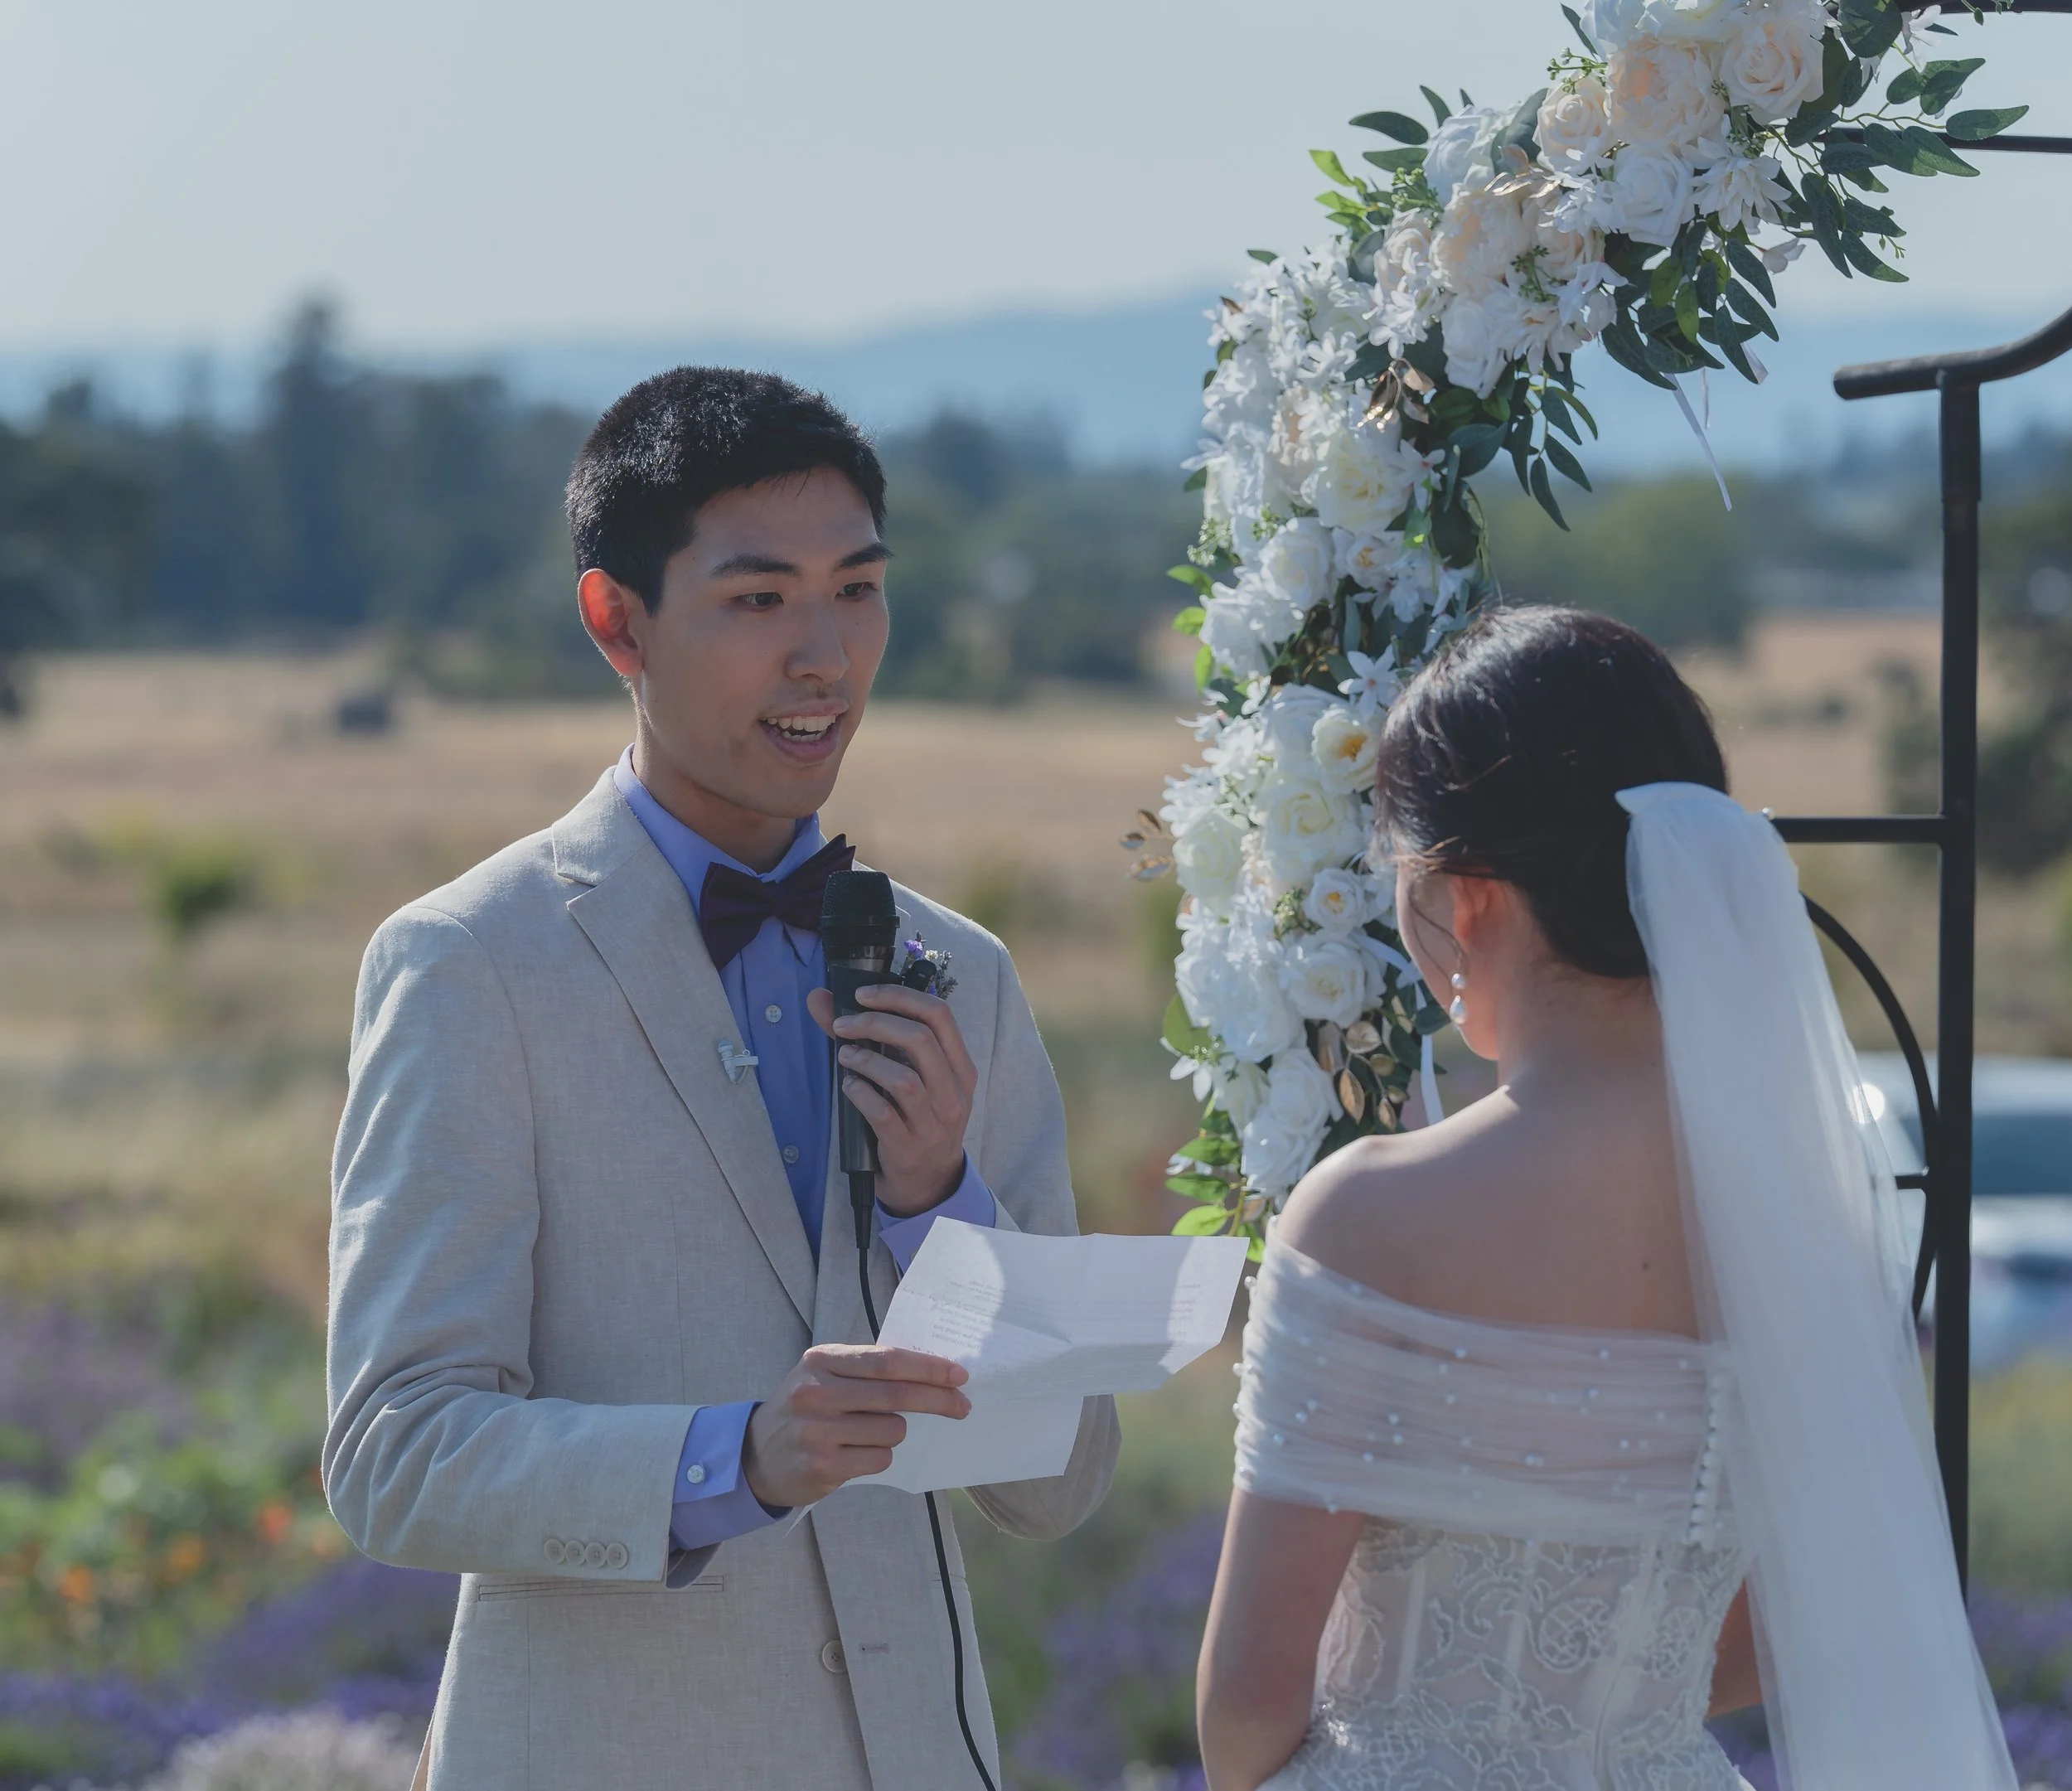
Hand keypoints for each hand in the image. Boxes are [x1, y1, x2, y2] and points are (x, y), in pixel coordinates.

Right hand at [742, 1344, 969, 1507]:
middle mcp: (816, 1392)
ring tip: (869, 1432)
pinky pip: (879, 1458)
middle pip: (896, 1395)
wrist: (755, 1455)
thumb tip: (932, 1372)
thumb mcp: (825, 1375)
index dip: (928, 1368)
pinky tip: (856, 1453)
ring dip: (895, 1432)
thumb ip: (867, 1369)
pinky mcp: (821, 1466)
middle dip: (938, 1400)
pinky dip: (880, 1455)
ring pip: (892, 1430)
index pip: (886, 1360)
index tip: (958, 1375)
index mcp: (821, 1360)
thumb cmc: (805, 1408)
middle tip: (962, 1406)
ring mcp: (817, 1431)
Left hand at [807, 981, 977, 1216]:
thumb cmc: (915, 1116)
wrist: (929, 1181)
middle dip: (875, 1023)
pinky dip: (860, 1094)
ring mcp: (934, 1123)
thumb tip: (819, 998)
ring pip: (904, 1079)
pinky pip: (883, 1114)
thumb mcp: (908, 1075)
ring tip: (844, 1056)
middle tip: (842, 1025)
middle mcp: (954, 1092)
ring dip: (866, 1060)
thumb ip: (870, 1035)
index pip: (939, 1014)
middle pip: (920, 1039)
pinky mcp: (909, 1148)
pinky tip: (850, 1087)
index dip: (899, 996)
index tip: (863, 995)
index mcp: (960, 1066)